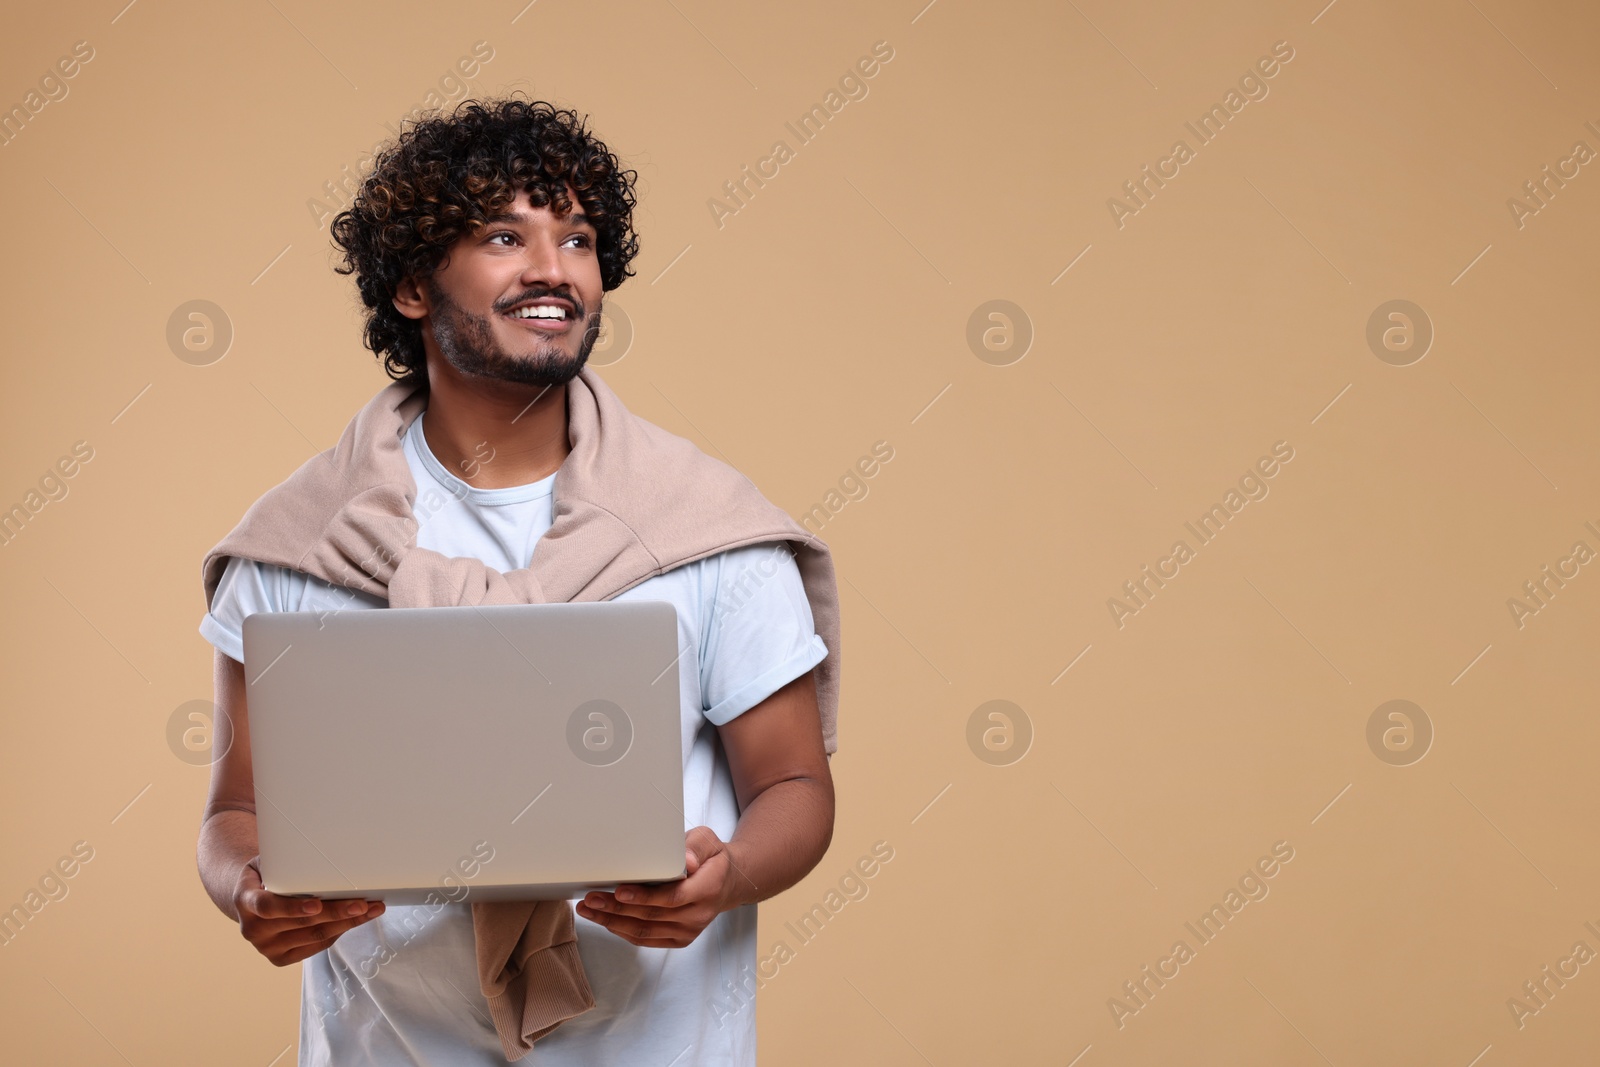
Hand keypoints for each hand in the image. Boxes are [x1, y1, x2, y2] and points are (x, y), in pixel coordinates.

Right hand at [233, 857, 385, 965]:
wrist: (248, 897)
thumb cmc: (266, 874)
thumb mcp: (268, 862)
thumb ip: (286, 864)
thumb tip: (323, 855)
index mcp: (245, 900)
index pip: (267, 907)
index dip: (293, 907)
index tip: (316, 904)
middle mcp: (253, 929)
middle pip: (302, 923)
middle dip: (337, 913)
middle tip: (364, 903)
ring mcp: (266, 947)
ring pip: (315, 936)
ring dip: (347, 923)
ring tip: (372, 910)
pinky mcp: (280, 958)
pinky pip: (317, 945)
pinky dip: (339, 931)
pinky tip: (355, 920)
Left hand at [575, 827, 741, 947]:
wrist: (728, 882)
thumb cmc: (712, 859)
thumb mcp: (708, 841)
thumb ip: (696, 847)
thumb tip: (686, 861)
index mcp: (708, 888)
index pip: (672, 898)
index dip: (644, 897)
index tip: (619, 891)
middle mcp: (699, 914)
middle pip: (652, 917)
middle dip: (617, 910)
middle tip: (592, 899)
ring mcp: (689, 930)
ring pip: (645, 932)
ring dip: (613, 922)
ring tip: (589, 911)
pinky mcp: (680, 938)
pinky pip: (647, 940)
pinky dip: (623, 931)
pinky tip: (606, 921)